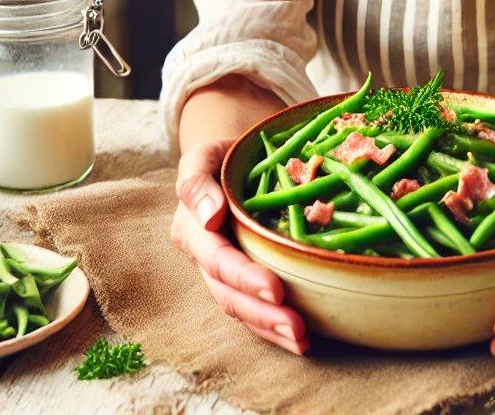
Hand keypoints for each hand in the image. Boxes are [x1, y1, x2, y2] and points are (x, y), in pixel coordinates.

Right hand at [170, 136, 310, 353]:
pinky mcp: (243, 281)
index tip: (275, 288)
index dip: (244, 276)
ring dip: (270, 329)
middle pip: (229, 294)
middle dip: (262, 314)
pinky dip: (275, 328)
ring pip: (242, 309)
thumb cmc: (225, 155)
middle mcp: (205, 257)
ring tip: (302, 341)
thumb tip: (209, 215)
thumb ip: (197, 180)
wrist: (234, 160)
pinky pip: (255, 309)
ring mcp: (223, 273)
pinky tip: (302, 340)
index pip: (217, 259)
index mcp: (192, 228)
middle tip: (296, 327)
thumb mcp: (205, 154)